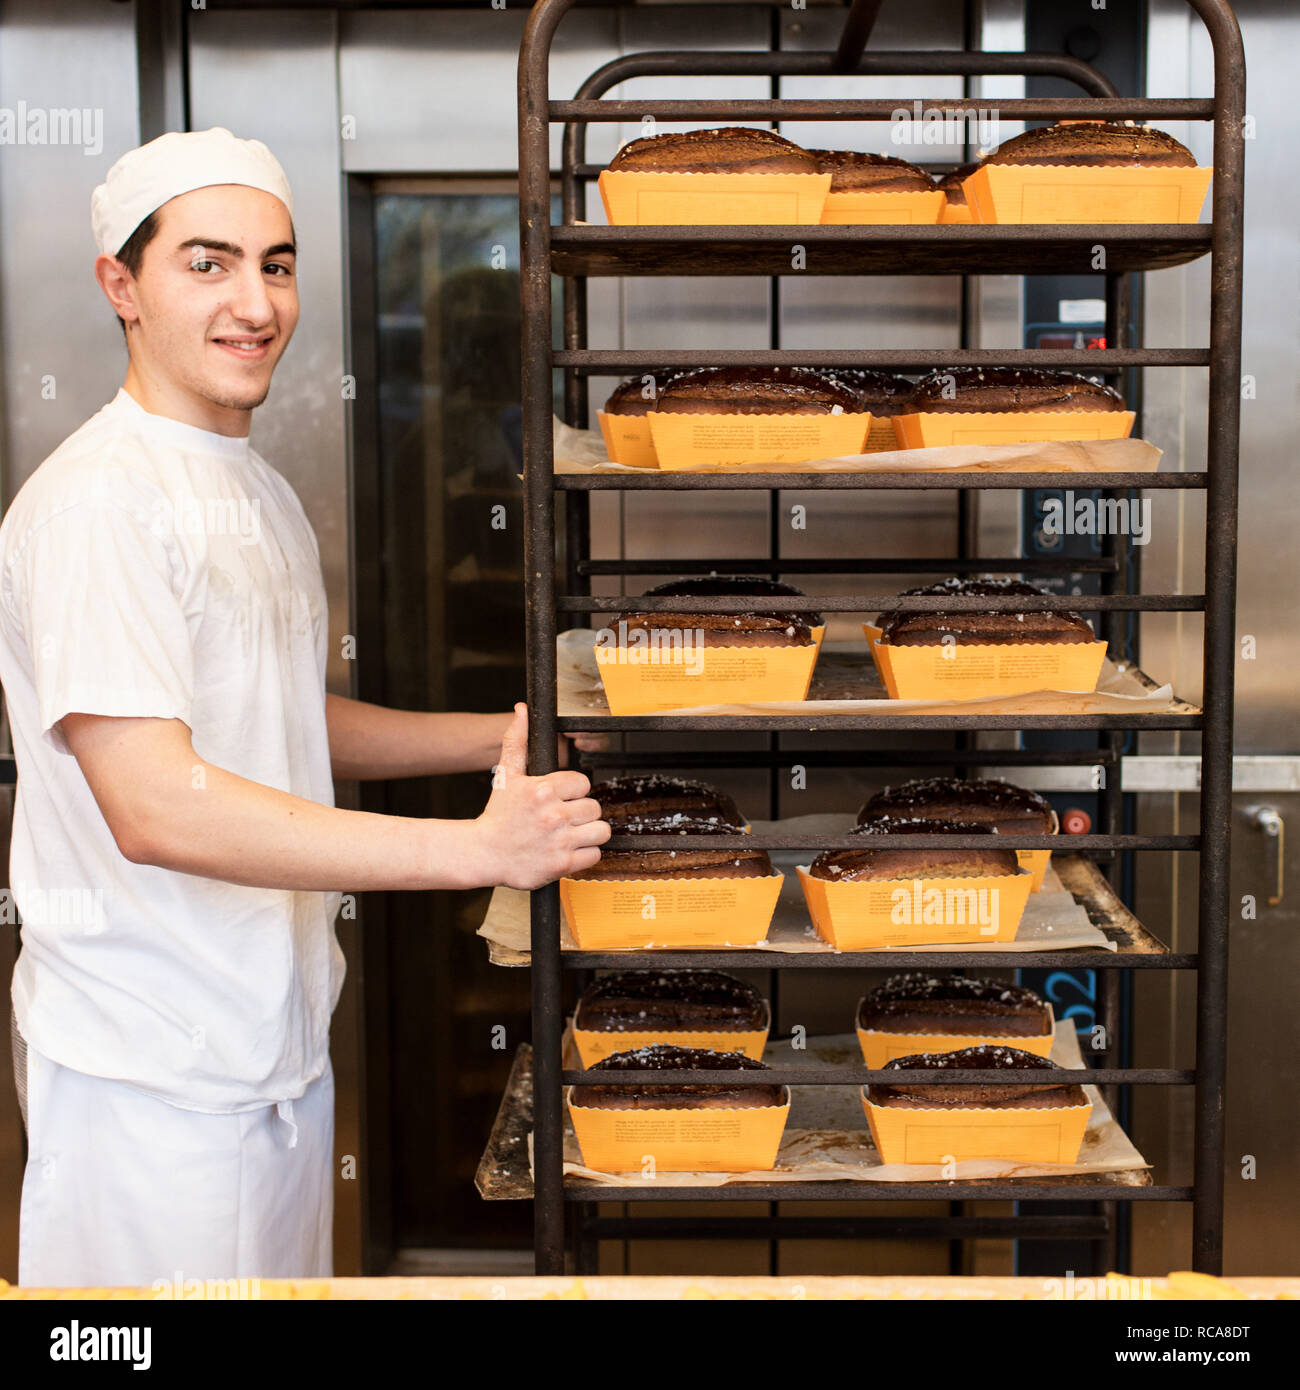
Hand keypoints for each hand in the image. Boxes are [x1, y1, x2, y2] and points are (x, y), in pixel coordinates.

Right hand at [476, 704, 609, 888]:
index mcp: (542, 789)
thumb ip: (517, 740)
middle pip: (594, 807)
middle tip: (563, 818)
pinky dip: (585, 854)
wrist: (482, 854)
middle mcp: (553, 814)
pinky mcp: (562, 864)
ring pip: (601, 830)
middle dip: (581, 812)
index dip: (573, 791)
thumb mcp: (506, 775)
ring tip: (570, 833)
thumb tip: (522, 709)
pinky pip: (595, 854)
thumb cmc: (497, 815)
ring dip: (589, 833)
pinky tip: (567, 849)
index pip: (583, 783)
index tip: (561, 798)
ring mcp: (559, 840)